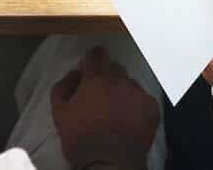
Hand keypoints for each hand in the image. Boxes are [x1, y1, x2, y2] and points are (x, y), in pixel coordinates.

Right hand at [51, 46, 159, 169]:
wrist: (109, 165)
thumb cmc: (80, 139)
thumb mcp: (60, 112)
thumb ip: (64, 85)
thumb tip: (75, 72)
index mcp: (97, 78)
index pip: (97, 54)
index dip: (92, 59)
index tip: (90, 68)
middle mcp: (121, 80)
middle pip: (114, 68)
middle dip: (107, 78)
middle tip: (101, 96)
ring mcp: (139, 92)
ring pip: (129, 84)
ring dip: (122, 91)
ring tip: (116, 111)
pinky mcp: (152, 107)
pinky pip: (143, 98)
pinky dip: (136, 105)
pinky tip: (128, 120)